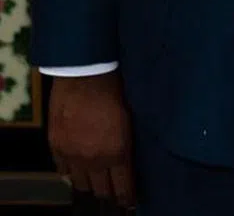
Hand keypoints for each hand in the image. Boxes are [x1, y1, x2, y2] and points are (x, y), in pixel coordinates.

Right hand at [48, 72, 134, 207]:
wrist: (87, 75)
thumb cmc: (118, 90)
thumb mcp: (132, 118)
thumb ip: (128, 142)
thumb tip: (131, 158)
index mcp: (118, 152)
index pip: (123, 187)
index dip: (127, 197)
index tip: (130, 202)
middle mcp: (94, 160)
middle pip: (101, 189)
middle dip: (109, 192)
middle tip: (114, 190)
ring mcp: (73, 155)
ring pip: (81, 183)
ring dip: (90, 183)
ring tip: (96, 180)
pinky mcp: (56, 146)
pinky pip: (62, 170)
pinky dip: (70, 172)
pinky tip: (77, 168)